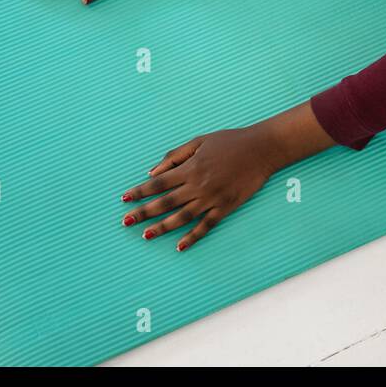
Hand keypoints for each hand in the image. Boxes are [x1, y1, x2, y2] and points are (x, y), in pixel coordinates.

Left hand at [119, 102, 336, 250]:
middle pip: (165, 202)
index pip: (158, 183)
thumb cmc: (229, 141)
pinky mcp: (225, 207)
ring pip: (182, 217)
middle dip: (143, 212)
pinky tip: (180, 245)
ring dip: (162, 227)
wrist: (260, 149)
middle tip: (126, 222)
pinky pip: (206, 225)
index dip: (140, 192)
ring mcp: (212, 198)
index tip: (125, 200)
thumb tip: (152, 172)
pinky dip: (192, 236)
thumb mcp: (199, 141)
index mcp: (190, 168)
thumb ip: (175, 156)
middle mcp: (197, 185)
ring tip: (146, 235)